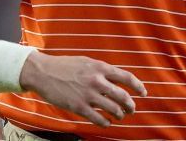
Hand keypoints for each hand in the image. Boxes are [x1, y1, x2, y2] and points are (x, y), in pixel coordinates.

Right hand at [18, 51, 146, 127]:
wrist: (43, 73)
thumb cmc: (64, 66)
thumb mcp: (86, 61)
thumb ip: (101, 70)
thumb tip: (117, 79)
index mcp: (100, 67)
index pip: (127, 77)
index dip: (138, 87)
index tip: (143, 93)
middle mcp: (97, 81)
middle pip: (123, 96)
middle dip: (130, 105)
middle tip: (131, 109)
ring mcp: (88, 95)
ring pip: (114, 109)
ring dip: (120, 115)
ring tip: (119, 116)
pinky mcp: (79, 107)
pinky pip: (99, 119)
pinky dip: (106, 122)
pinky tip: (106, 122)